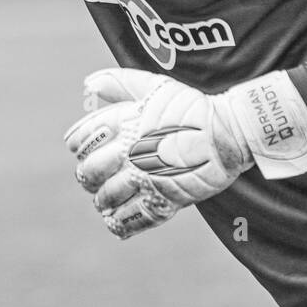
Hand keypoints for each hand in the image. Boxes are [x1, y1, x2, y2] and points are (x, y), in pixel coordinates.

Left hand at [64, 68, 251, 238]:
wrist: (229, 132)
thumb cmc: (191, 107)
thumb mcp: (155, 87)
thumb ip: (120, 84)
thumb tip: (89, 83)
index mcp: (126, 123)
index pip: (84, 138)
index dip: (78, 144)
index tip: (79, 148)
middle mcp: (130, 151)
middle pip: (90, 171)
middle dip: (86, 175)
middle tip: (90, 178)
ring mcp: (146, 178)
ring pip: (107, 197)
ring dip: (101, 199)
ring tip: (103, 199)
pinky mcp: (164, 200)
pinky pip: (132, 218)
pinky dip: (118, 223)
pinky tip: (115, 221)